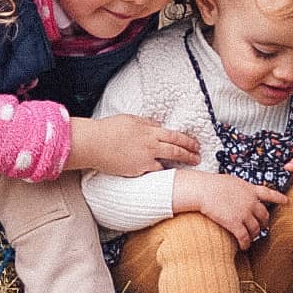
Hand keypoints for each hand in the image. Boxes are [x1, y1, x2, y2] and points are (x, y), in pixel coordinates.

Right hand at [68, 115, 199, 176]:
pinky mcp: (136, 171)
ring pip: (166, 164)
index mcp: (150, 132)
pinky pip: (151, 172)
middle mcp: (150, 146)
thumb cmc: (109, 129)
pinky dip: (158, 171)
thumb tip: (158, 126)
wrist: (94, 143)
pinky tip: (163, 173)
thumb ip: (147, 123)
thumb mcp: (131, 119)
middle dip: (189, 155)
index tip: (196, 145)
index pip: (175, 136)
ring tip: (184, 168)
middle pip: (175, 151)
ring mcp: (144, 160)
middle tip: (198, 158)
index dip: (188, 141)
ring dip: (176, 166)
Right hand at [172, 170, 288, 249]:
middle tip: (262, 227)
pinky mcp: (235, 223)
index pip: (268, 193)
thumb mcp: (230, 181)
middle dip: (264, 222)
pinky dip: (245, 243)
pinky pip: (244, 237)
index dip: (278, 198)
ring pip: (255, 228)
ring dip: (254, 235)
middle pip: (263, 215)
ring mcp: (244, 213)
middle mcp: (250, 201)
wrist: (202, 190)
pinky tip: (244, 247)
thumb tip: (240, 192)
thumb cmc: (210, 184)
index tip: (286, 201)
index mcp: (249, 189)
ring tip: (252, 238)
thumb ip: (239, 189)